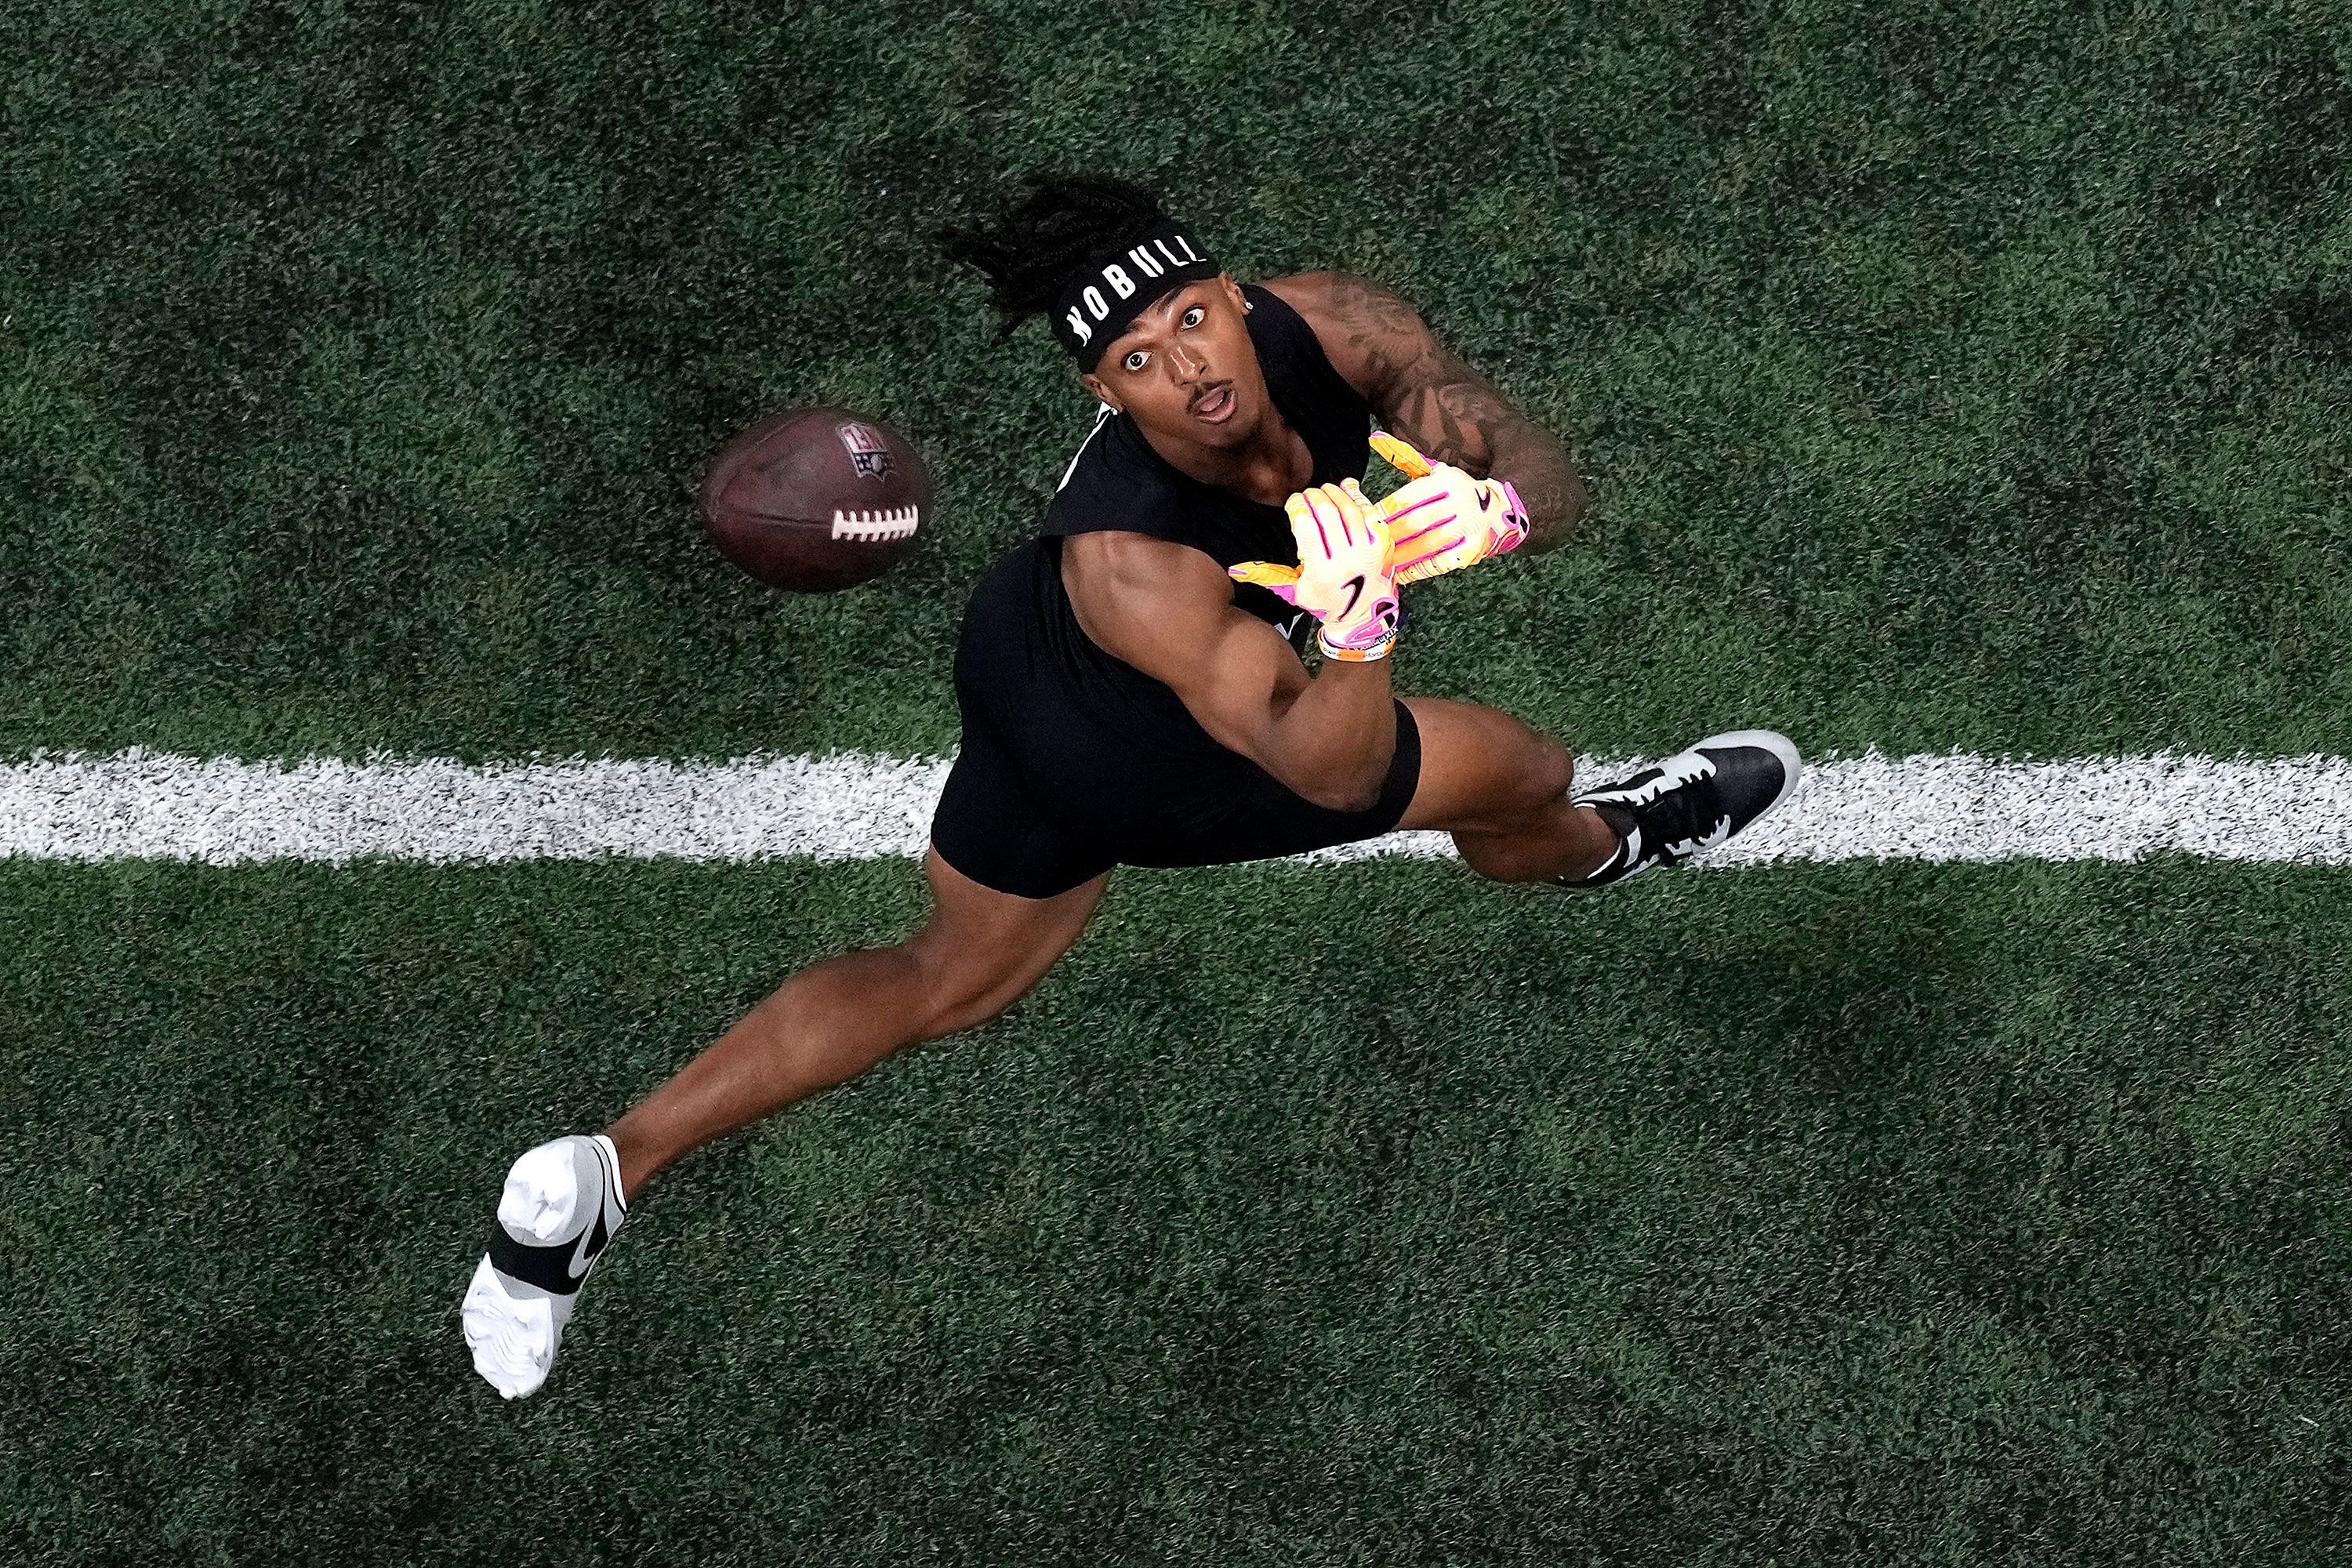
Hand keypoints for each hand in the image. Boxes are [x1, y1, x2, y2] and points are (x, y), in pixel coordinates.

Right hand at [1228, 479, 1401, 661]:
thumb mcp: (1295, 591)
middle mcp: (1346, 560)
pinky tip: (1347, 488)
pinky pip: (1369, 514)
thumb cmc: (1326, 601)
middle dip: (1314, 497)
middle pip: (1327, 513)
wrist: (1363, 614)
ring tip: (1324, 489)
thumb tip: (1237, 569)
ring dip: (1334, 493)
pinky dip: (1357, 497)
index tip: (1293, 504)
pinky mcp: (1381, 545)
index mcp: (1321, 571)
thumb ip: (1269, 575)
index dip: (1297, 507)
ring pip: (1349, 510)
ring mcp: (1366, 551)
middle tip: (1307, 494)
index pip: (1306, 526)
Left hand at [1368, 430, 1528, 584]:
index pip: (1409, 498)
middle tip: (1368, 543)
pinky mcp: (1471, 551)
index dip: (1385, 511)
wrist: (1503, 511)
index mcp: (1449, 482)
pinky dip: (1417, 570)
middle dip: (1389, 534)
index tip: (1366, 521)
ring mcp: (1468, 529)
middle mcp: (1461, 504)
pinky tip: (1399, 574)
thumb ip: (1406, 460)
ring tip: (1379, 561)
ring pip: (1426, 545)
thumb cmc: (1460, 491)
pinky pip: (1439, 563)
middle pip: (1416, 522)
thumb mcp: (1439, 472)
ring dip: (1400, 555)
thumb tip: (1375, 440)